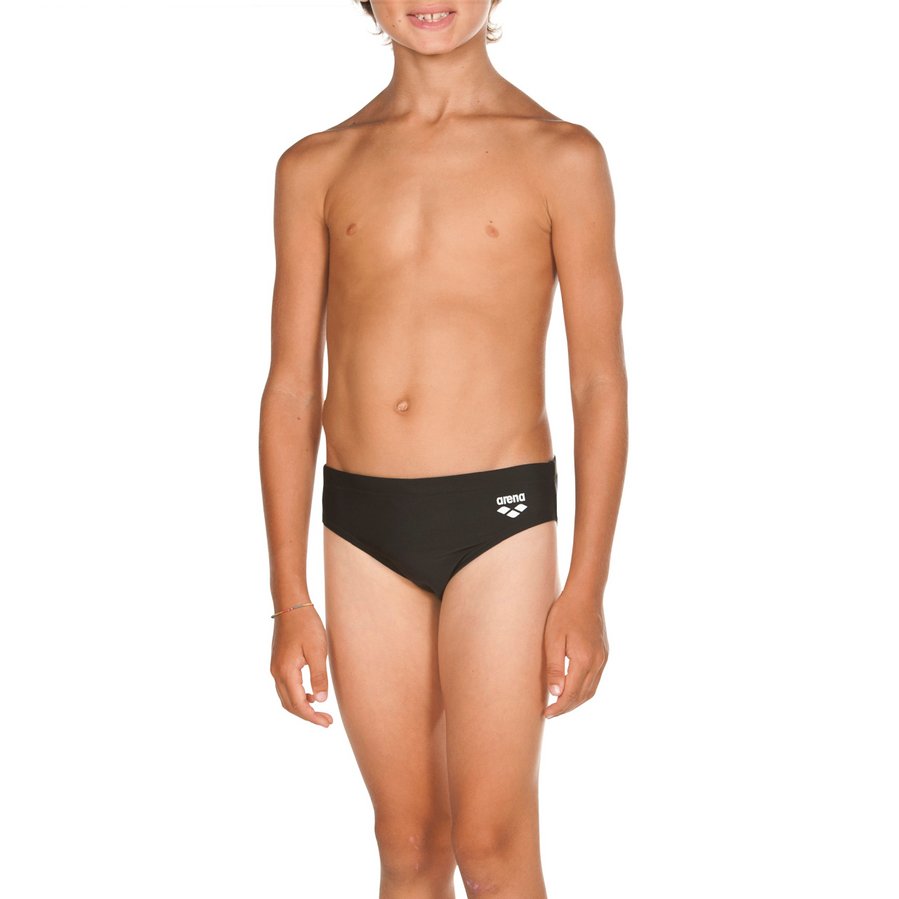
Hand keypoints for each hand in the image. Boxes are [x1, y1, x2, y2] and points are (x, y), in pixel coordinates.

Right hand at [270, 600, 333, 727]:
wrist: (291, 604)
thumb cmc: (306, 625)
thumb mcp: (317, 651)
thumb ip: (318, 676)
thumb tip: (321, 700)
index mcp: (286, 672)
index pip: (298, 704)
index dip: (312, 717)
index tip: (327, 723)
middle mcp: (276, 673)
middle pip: (289, 705)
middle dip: (307, 716)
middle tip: (326, 721)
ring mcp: (275, 668)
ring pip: (286, 697)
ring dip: (301, 707)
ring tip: (320, 710)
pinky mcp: (278, 662)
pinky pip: (285, 687)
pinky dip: (297, 695)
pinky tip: (311, 693)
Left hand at [543, 591, 608, 718]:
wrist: (585, 594)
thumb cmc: (565, 613)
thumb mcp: (553, 639)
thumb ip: (555, 668)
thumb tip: (556, 694)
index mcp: (585, 661)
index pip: (571, 694)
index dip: (559, 707)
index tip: (546, 714)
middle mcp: (598, 663)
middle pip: (583, 696)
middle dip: (567, 707)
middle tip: (550, 713)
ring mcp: (603, 658)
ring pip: (591, 690)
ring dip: (576, 701)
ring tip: (560, 704)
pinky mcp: (604, 653)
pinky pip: (595, 679)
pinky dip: (583, 689)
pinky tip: (573, 688)